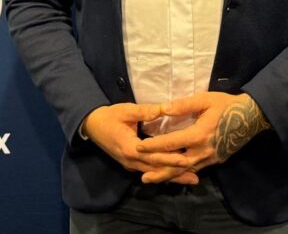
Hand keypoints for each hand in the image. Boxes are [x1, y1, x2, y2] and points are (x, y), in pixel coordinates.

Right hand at [81, 103, 196, 182]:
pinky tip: (176, 176)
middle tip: (195, 177)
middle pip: (156, 170)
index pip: (153, 156)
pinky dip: (163, 174)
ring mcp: (130, 164)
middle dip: (176, 174)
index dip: (169, 159)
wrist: (92, 125)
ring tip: (191, 179)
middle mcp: (131, 161)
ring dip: (172, 177)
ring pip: (154, 173)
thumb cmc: (110, 116)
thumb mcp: (126, 110)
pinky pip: (149, 171)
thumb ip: (145, 111)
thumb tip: (165, 108)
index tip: (186, 160)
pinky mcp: (131, 164)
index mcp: (130, 148)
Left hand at [134, 92, 270, 183]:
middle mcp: (203, 150)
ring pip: (185, 170)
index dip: (154, 145)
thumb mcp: (205, 100)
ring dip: (169, 176)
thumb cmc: (226, 105)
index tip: (139, 147)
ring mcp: (210, 158)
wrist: (251, 117)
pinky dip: (182, 173)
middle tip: (142, 177)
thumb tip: (163, 109)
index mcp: (199, 134)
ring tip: (153, 179)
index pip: (171, 143)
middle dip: (159, 171)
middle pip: (176, 165)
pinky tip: (174, 175)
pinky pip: (196, 169)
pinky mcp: (215, 161)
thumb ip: (184, 105)